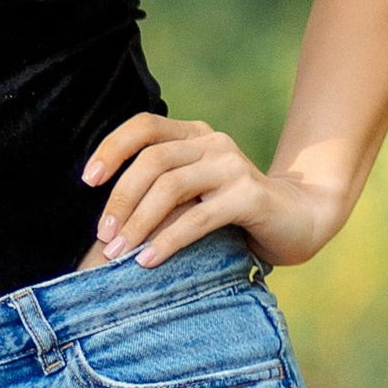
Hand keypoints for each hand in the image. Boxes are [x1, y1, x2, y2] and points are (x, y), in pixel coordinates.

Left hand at [81, 114, 345, 271]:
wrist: (300, 220)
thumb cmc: (234, 212)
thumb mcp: (193, 193)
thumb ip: (160, 189)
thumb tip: (104, 219)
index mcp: (194, 134)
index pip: (144, 126)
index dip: (112, 149)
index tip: (88, 180)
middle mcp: (213, 142)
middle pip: (151, 161)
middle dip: (120, 200)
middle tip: (104, 236)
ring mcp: (233, 166)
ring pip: (170, 188)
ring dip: (138, 223)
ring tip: (118, 254)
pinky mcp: (249, 196)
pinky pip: (197, 218)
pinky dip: (167, 241)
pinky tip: (148, 261)